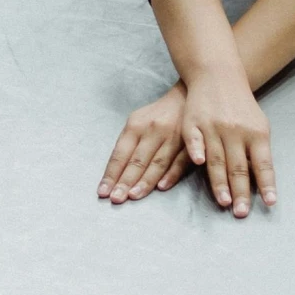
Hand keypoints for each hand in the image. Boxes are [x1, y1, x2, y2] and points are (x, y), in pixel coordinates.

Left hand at [98, 85, 191, 204]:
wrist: (188, 95)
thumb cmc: (158, 115)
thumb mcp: (138, 122)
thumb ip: (128, 144)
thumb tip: (115, 173)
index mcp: (136, 125)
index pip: (120, 154)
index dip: (112, 173)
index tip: (103, 191)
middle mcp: (153, 131)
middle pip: (137, 160)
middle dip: (125, 181)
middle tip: (116, 198)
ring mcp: (173, 137)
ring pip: (157, 163)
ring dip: (145, 181)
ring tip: (133, 196)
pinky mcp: (191, 143)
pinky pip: (180, 162)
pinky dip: (171, 175)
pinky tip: (162, 187)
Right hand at [181, 75, 275, 217]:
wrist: (219, 75)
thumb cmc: (242, 107)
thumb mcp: (258, 125)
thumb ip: (257, 153)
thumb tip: (260, 182)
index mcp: (256, 133)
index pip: (263, 164)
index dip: (266, 184)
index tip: (269, 203)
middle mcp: (236, 132)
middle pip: (238, 167)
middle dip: (240, 192)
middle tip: (241, 213)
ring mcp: (213, 127)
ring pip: (217, 159)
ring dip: (220, 182)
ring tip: (224, 202)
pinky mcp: (193, 123)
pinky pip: (194, 139)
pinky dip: (196, 150)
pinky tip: (199, 162)